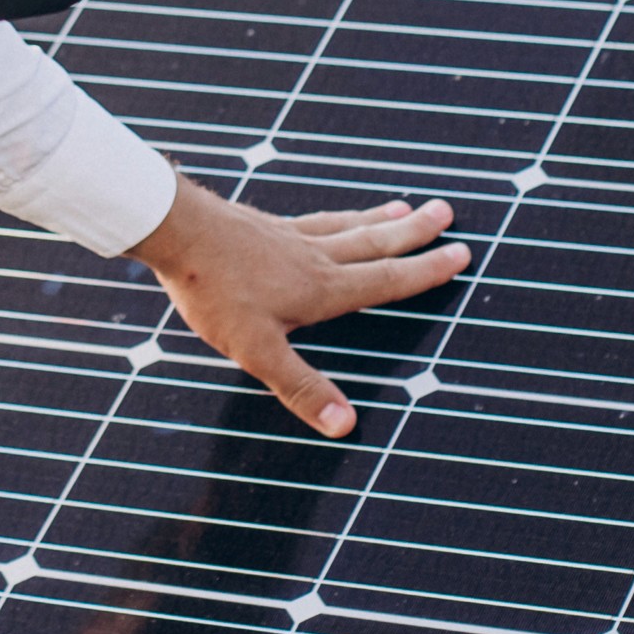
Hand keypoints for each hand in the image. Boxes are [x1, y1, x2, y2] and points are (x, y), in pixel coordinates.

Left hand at [132, 180, 467, 437]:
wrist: (175, 230)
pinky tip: (334, 217)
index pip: (385, 280)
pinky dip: (338, 217)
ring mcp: (288, 237)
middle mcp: (314, 257)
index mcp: (322, 289)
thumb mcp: (256, 350)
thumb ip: (301, 386)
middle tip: (447, 213)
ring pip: (347, 227)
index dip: (424, 271)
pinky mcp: (264, 226)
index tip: (459, 253)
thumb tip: (345, 425)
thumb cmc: (214, 291)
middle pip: (374, 243)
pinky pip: (315, 220)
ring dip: (380, 220)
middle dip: (413, 234)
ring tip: (406, 207)